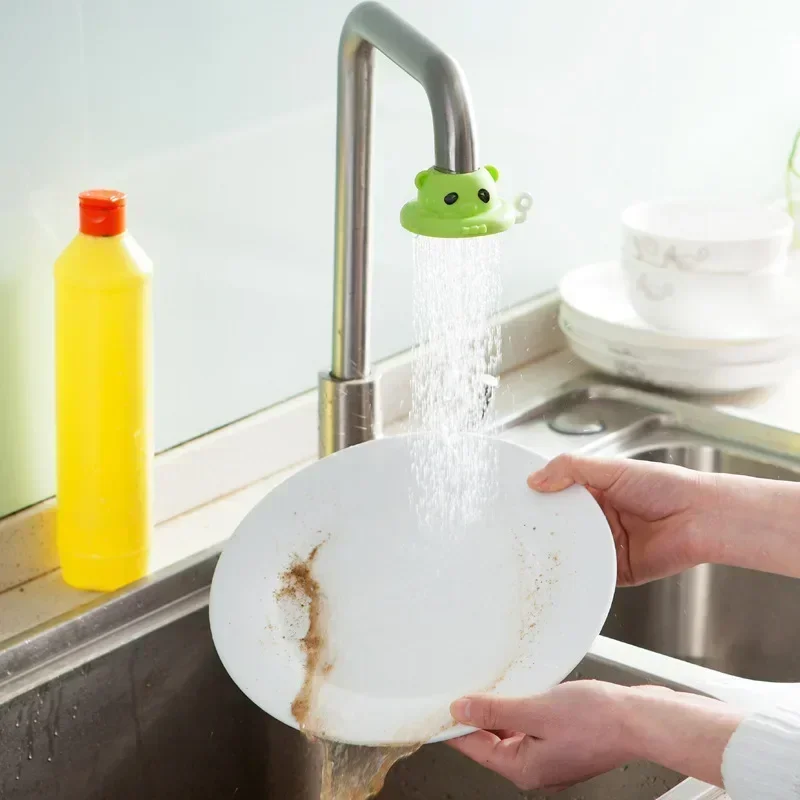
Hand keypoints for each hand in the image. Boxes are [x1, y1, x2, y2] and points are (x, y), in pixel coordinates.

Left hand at [449, 681, 741, 792]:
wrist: (640, 718)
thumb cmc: (597, 719)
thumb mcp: (535, 710)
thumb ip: (494, 711)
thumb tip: (460, 710)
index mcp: (523, 768)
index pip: (474, 746)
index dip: (455, 722)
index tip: (440, 704)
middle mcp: (535, 768)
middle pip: (491, 739)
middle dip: (479, 713)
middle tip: (468, 685)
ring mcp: (550, 756)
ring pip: (511, 730)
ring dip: (503, 708)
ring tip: (498, 683)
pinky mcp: (563, 742)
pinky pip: (531, 725)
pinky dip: (523, 707)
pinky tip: (524, 689)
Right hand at [528, 454, 715, 585]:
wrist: (700, 519)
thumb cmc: (665, 487)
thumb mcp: (612, 468)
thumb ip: (571, 469)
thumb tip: (535, 479)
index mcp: (597, 492)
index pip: (559, 495)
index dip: (540, 498)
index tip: (517, 501)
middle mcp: (601, 520)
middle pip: (563, 526)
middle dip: (544, 529)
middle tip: (519, 530)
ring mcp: (609, 546)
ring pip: (574, 552)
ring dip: (559, 552)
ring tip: (535, 552)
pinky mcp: (618, 571)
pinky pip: (592, 575)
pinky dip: (579, 575)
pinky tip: (563, 571)